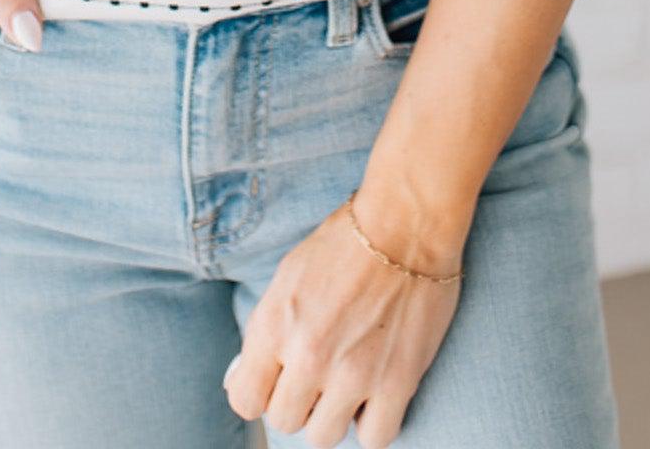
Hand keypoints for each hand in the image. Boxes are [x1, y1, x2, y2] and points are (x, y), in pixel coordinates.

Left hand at [223, 193, 466, 448]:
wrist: (405, 224)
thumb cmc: (345, 242)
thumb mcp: (287, 276)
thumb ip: (268, 329)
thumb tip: (249, 375)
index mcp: (275, 324)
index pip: (245, 400)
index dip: (261, 392)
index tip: (277, 379)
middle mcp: (307, 355)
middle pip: (285, 420)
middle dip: (298, 401)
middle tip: (316, 376)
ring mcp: (352, 374)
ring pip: (324, 437)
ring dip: (332, 415)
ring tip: (345, 385)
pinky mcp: (396, 383)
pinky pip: (374, 439)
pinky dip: (372, 423)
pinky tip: (374, 395)